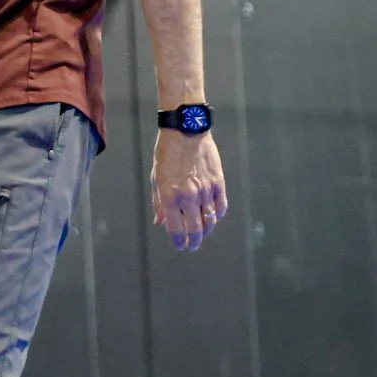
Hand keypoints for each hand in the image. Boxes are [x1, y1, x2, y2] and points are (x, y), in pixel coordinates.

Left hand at [151, 130, 226, 251]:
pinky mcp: (218, 183)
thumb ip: (158, 202)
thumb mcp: (156, 177)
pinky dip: (217, 215)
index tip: (179, 245)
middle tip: (192, 245)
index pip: (176, 229)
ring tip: (202, 233)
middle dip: (193, 242)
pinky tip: (212, 216)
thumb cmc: (167, 152)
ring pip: (210, 221)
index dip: (178, 241)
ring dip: (206, 230)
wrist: (186, 130)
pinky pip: (221, 206)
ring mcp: (205, 190)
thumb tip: (160, 221)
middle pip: (195, 230)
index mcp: (170, 196)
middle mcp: (188, 196)